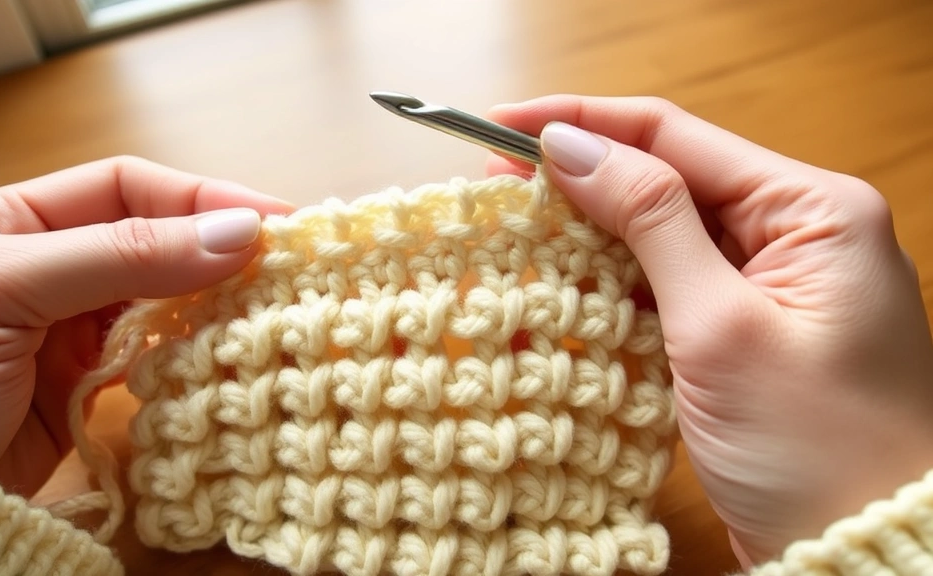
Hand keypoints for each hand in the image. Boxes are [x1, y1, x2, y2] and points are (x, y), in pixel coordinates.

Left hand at [0, 156, 292, 497]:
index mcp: (3, 223)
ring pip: (159, 300)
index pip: (121, 190)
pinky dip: (189, 354)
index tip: (270, 222)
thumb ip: (118, 255)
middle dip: (215, 249)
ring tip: (269, 307)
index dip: (198, 199)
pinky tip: (222, 352)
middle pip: (149, 241)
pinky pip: (151, 360)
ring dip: (210, 302)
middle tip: (287, 266)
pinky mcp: (81, 392)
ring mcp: (62, 333)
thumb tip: (238, 231)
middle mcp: (40, 270)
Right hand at [486, 96, 932, 566]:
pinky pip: (669, 288)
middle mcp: (796, 232)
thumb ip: (650, 223)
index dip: (582, 123)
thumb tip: (571, 146)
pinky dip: (614, 289)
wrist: (863, 550)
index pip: (675, 137)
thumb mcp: (722, 326)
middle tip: (494, 184)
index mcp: (812, 209)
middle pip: (666, 180)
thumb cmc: (815, 446)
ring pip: (660, 236)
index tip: (500, 126)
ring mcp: (771, 284)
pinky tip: (561, 290)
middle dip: (580, 180)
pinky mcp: (745, 330)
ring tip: (515, 234)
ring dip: (590, 237)